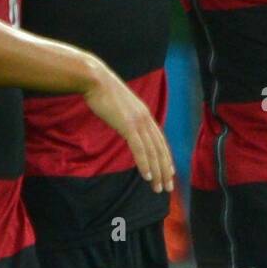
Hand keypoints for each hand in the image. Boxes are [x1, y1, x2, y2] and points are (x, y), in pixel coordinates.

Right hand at [83, 64, 174, 193]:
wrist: (97, 80)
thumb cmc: (104, 93)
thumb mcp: (120, 107)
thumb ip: (127, 118)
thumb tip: (127, 128)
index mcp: (144, 114)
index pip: (159, 140)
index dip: (165, 157)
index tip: (169, 171)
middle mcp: (145, 119)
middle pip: (159, 148)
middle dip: (165, 169)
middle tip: (168, 186)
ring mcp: (138, 122)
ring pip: (152, 151)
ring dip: (157, 171)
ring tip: (158, 187)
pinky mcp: (128, 125)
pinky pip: (139, 148)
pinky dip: (145, 163)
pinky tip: (147, 176)